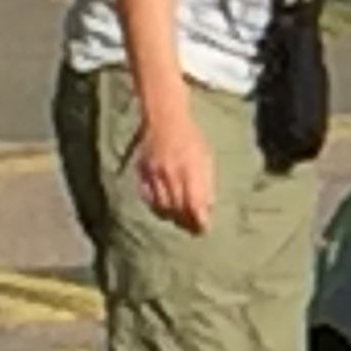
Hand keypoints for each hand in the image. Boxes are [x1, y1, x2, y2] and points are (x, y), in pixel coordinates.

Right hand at [136, 111, 215, 236]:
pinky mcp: (142, 173)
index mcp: (190, 169)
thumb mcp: (206, 157)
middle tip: (193, 230)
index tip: (204, 228)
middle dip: (186, 222)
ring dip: (172, 218)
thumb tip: (208, 207)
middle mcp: (171, 174)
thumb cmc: (191, 138)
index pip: (194, 203)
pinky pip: (148, 198)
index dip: (199, 220)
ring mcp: (154, 174)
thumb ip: (207, 183)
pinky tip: (164, 211)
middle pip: (177, 208)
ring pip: (162, 207)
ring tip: (180, 222)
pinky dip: (157, 207)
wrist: (165, 120)